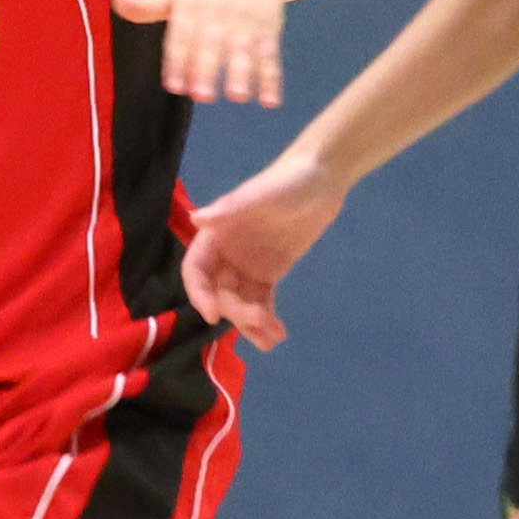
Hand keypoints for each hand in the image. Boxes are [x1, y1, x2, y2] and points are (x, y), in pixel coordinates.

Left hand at [115, 0, 285, 105]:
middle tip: (201, 97)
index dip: (177, 61)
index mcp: (191, 7)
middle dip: (206, 70)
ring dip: (241, 74)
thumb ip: (149, 7)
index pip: (181, 37)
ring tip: (238, 97)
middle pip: (211, 45)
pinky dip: (272, 79)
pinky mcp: (269, 29)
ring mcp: (246, 23)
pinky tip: (270, 102)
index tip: (173, 86)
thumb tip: (116, 3)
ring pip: (242, 51)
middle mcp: (218, 15)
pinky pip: (270, 56)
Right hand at [182, 149, 345, 351]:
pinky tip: (277, 334)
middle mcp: (226, 253)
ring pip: (240, 303)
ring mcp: (247, 265)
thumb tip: (196, 218)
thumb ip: (229, 209)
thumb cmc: (288, 182)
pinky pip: (261, 301)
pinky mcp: (269, 273)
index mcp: (216, 234)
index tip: (212, 315)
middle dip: (236, 311)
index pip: (196, 270)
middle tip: (261, 320)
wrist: (322, 179)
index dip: (199, 293)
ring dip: (251, 324)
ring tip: (272, 339)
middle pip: (220, 292)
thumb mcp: (259, 195)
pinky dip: (267, 319)